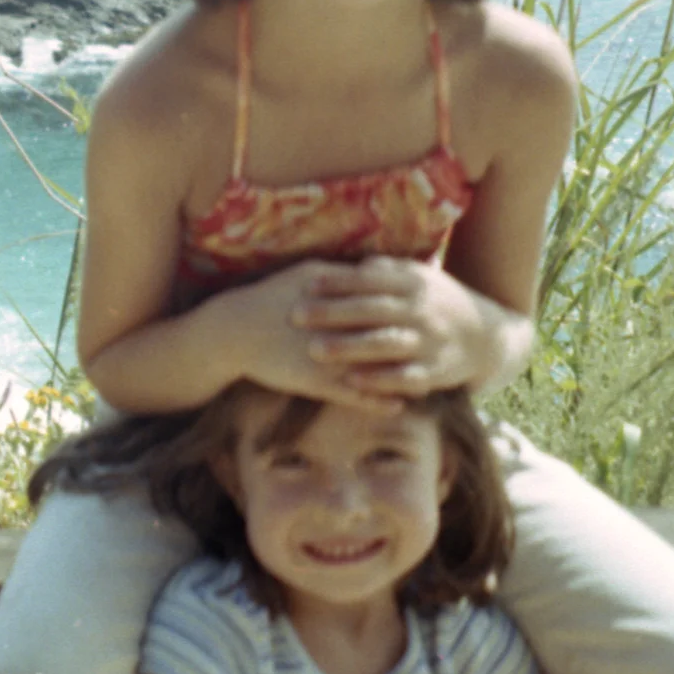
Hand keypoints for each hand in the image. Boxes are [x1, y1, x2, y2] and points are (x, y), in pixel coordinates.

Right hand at [200, 260, 415, 413]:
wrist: (232, 330)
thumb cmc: (268, 299)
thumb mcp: (304, 275)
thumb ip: (340, 273)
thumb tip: (372, 267)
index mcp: (332, 291)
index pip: (379, 297)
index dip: (406, 305)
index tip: (429, 311)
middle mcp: (333, 322)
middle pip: (385, 332)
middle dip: (414, 342)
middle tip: (441, 347)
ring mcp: (325, 352)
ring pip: (374, 369)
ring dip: (402, 378)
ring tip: (430, 384)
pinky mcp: (313, 379)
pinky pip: (353, 394)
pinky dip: (377, 400)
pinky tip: (398, 406)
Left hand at [289, 257, 494, 402]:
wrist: (488, 337)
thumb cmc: (439, 303)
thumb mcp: (420, 279)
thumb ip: (388, 271)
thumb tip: (357, 264)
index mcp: (415, 284)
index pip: (371, 279)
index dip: (339, 281)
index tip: (306, 284)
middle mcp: (422, 310)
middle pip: (372, 309)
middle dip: (332, 312)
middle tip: (295, 316)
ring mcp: (430, 342)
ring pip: (386, 343)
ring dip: (349, 347)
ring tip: (314, 350)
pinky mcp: (436, 372)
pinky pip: (405, 376)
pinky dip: (378, 379)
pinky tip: (351, 381)